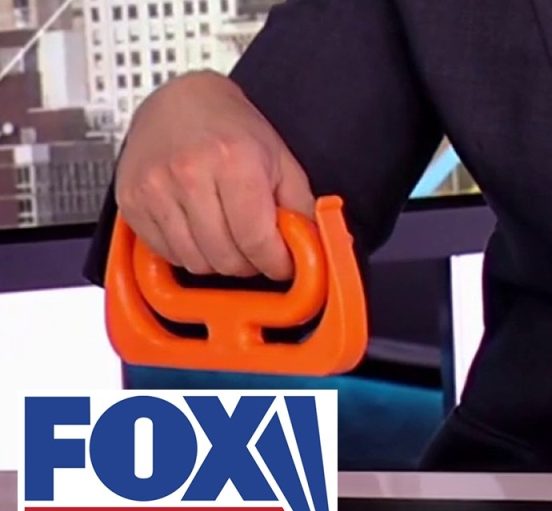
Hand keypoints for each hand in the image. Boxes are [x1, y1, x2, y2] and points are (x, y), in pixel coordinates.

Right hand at [115, 71, 314, 280]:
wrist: (182, 100)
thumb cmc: (234, 129)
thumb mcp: (281, 161)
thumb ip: (301, 208)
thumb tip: (314, 249)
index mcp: (234, 162)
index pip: (257, 241)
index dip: (276, 263)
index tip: (283, 264)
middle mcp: (190, 174)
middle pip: (226, 258)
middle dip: (249, 263)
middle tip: (256, 248)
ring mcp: (155, 188)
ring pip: (195, 262)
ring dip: (218, 261)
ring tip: (229, 237)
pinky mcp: (132, 201)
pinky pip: (166, 253)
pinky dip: (188, 252)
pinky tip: (200, 231)